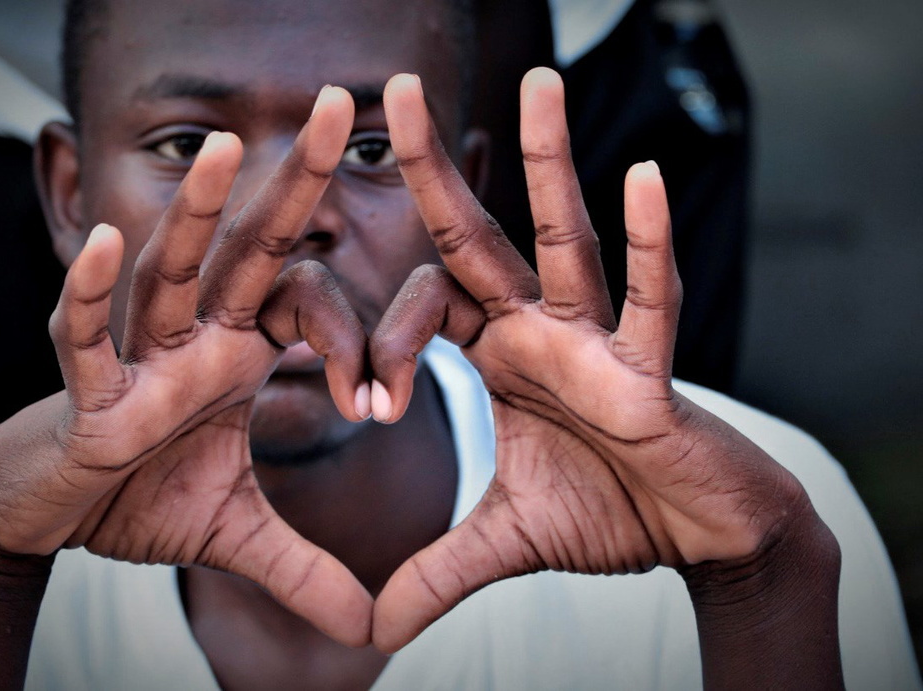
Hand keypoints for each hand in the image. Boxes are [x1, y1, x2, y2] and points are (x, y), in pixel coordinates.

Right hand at [0, 86, 372, 646]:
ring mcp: (139, 359)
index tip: (379, 406)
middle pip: (249, 249)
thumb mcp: (238, 534)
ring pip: (170, 274)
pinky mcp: (86, 394)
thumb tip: (372, 632)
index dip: (354, 344)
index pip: (310, 309)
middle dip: (292, 181)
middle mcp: (195, 340)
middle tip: (343, 107)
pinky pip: (86, 336)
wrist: (54, 513)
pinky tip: (105, 247)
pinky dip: (91, 295)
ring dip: (197, 215)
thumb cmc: (144, 496)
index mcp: (238, 355)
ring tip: (226, 152)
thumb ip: (308, 569)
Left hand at [369, 68, 838, 674]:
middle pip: (478, 237)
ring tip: (537, 79)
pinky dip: (650, 244)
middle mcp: (541, 331)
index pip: (423, 310)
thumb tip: (373, 631)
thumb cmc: (608, 512)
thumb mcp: (504, 540)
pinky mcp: (651, 371)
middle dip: (432, 167)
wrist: (697, 534)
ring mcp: (597, 341)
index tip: (366, 404)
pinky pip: (649, 299)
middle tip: (390, 89)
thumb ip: (436, 571)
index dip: (384, 343)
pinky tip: (642, 175)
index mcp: (500, 356)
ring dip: (551, 162)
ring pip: (566, 240)